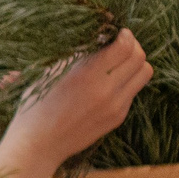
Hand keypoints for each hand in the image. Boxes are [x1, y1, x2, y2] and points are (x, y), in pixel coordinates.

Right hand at [0, 29, 151, 167]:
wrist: (37, 145)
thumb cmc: (35, 107)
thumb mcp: (48, 75)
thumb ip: (74, 55)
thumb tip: (97, 38)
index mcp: (86, 75)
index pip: (124, 46)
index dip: (125, 35)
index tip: (117, 32)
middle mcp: (106, 90)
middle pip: (139, 57)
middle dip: (133, 46)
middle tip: (121, 44)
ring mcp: (115, 106)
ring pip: (144, 73)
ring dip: (136, 63)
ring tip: (121, 62)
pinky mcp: (117, 117)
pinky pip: (133, 91)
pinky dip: (126, 81)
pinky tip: (109, 82)